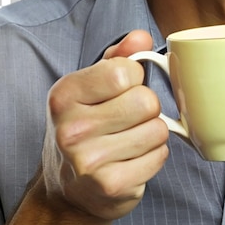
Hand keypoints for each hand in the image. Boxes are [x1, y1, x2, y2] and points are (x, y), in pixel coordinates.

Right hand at [40, 29, 168, 221]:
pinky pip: (160, 155)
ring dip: (152, 131)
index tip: (121, 89)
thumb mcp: (92, 84)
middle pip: (146, 101)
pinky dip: (154, 155)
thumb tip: (140, 37)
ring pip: (157, 129)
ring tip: (130, 137)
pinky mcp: (111, 185)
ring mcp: (89, 161)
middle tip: (128, 116)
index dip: (133, 77)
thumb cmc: (86, 124)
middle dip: (146, 106)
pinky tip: (133, 157)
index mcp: (65, 95)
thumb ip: (119, 56)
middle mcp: (71, 129)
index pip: (125, 71)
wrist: (68, 187)